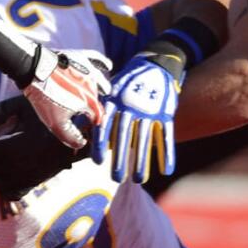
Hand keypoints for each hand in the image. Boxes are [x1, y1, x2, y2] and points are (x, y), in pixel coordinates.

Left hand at [0, 96, 85, 200]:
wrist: (75, 134)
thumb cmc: (49, 117)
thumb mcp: (25, 107)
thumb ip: (3, 111)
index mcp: (13, 144)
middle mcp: (17, 163)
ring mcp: (26, 175)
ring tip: (1, 164)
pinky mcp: (35, 182)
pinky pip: (13, 193)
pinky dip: (8, 188)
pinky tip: (11, 177)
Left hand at [22, 47, 110, 149]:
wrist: (33, 70)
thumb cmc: (45, 96)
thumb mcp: (56, 123)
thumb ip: (71, 137)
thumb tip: (82, 143)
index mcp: (91, 102)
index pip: (98, 118)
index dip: (93, 125)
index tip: (88, 128)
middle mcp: (95, 86)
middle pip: (99, 100)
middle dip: (95, 107)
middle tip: (86, 112)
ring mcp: (89, 70)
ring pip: (101, 81)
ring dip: (102, 88)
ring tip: (102, 92)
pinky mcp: (81, 57)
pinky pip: (97, 60)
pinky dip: (103, 63)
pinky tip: (107, 66)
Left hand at [92, 55, 180, 183]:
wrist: (154, 67)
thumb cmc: (125, 87)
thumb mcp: (110, 93)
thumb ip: (98, 113)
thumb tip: (80, 134)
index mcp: (114, 100)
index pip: (105, 124)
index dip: (100, 143)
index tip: (97, 161)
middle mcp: (131, 105)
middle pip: (124, 135)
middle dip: (120, 157)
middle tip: (116, 178)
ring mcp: (150, 110)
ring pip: (144, 139)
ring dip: (142, 161)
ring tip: (139, 180)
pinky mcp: (165, 114)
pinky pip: (166, 136)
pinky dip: (167, 153)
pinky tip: (166, 170)